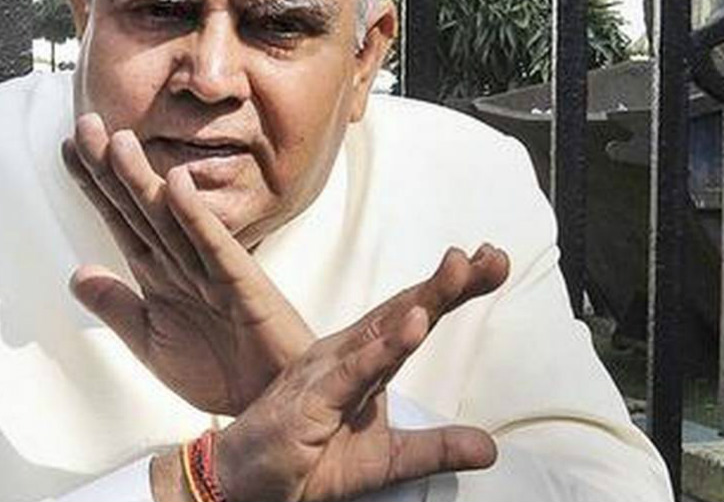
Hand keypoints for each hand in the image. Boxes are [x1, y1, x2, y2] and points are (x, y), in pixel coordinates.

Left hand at [63, 113, 313, 414]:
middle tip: (85, 123)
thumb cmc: (220, 371)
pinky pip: (214, 245)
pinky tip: (178, 183)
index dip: (95, 185)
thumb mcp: (151, 341)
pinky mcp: (242, 282)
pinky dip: (196, 215)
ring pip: (171, 216)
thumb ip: (116, 306)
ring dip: (144, 180)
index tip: (70, 148)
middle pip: (140, 206)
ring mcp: (212, 267)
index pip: (122, 218)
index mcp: (161, 272)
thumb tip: (76, 274)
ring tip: (118, 141)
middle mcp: (183, 261)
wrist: (270, 401)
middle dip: (110, 168)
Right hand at [205, 245, 509, 501]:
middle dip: (449, 282)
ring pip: (382, 329)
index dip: (453, 291)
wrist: (242, 484)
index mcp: (361, 361)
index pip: (413, 317)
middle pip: (404, 310)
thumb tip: (490, 447)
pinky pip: (353, 371)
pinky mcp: (311, 399)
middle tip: (491, 256)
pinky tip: (412, 326)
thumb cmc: (304, 462)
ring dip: (423, 299)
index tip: (492, 263)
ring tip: (459, 270)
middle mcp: (343, 355)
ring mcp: (325, 372)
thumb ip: (434, 448)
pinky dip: (384, 347)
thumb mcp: (385, 461)